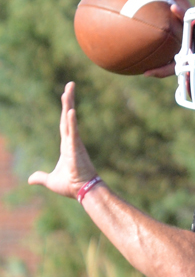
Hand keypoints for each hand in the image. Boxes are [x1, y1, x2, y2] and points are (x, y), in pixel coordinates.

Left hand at [28, 82, 96, 197]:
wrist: (83, 191)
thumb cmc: (71, 186)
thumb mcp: (50, 181)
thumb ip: (40, 177)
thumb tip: (30, 180)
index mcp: (66, 146)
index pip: (64, 124)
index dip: (65, 110)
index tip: (66, 96)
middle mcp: (71, 141)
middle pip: (67, 116)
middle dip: (68, 100)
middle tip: (70, 85)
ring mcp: (74, 143)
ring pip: (70, 120)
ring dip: (68, 104)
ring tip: (68, 89)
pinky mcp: (76, 149)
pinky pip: (73, 133)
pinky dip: (72, 122)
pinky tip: (70, 111)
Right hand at [143, 0, 190, 77]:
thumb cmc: (185, 58)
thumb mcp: (175, 66)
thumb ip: (163, 70)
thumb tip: (145, 73)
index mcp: (189, 30)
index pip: (186, 18)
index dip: (180, 11)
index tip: (173, 7)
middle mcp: (189, 18)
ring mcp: (187, 9)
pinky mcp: (183, 5)